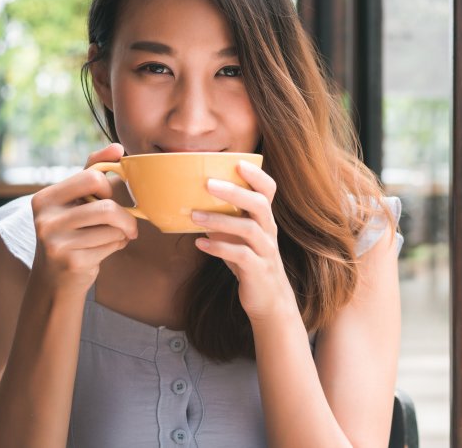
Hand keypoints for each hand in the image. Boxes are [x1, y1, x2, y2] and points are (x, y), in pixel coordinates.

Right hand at [30, 143, 138, 293]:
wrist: (54, 278)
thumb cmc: (71, 231)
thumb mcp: (75, 199)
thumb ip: (93, 170)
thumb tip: (118, 147)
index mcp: (45, 198)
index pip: (93, 178)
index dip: (110, 188)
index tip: (109, 197)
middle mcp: (45, 218)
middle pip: (107, 206)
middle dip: (125, 216)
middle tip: (126, 224)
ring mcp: (56, 242)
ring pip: (113, 228)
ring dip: (122, 233)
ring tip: (112, 237)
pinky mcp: (71, 261)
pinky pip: (112, 246)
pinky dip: (117, 246)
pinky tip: (104, 250)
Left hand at [190, 159, 297, 322]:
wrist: (269, 300)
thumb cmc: (250, 262)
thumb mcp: (240, 238)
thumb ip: (225, 220)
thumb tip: (192, 201)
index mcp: (265, 219)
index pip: (268, 190)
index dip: (256, 175)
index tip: (237, 163)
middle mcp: (269, 231)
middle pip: (259, 204)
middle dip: (235, 192)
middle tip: (208, 184)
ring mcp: (266, 251)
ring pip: (249, 229)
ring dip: (220, 221)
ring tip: (194, 216)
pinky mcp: (258, 270)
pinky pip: (241, 256)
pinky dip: (219, 248)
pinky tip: (200, 245)